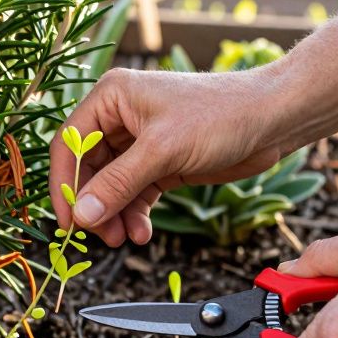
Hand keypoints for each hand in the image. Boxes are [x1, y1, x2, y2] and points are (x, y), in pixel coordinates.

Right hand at [50, 67, 282, 246]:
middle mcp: (120, 117)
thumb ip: (119, 183)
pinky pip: (135, 193)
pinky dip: (134, 214)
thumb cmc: (220, 115)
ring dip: (114, 214)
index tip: (69, 222)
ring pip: (111, 186)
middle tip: (101, 236)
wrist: (272, 118)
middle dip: (94, 205)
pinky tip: (141, 232)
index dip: (65, 185)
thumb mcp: (163, 150)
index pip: (69, 144)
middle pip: (88, 170)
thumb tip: (81, 215)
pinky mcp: (162, 163)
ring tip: (124, 239)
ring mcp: (140, 142)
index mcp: (111, 98)